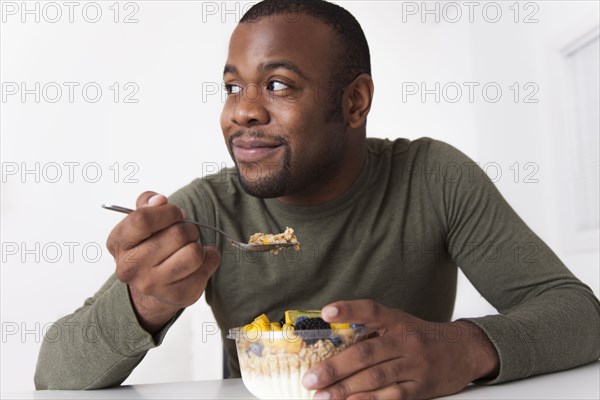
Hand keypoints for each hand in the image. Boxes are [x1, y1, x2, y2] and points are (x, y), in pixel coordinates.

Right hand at [106, 191, 220, 333]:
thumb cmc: (148, 244)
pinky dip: (210, 257)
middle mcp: (130, 267)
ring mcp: (153, 285)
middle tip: (185, 232)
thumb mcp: (139, 220)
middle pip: (177, 234)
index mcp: (118, 243)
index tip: (177, 214)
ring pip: (194, 252)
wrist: (151, 285)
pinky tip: (199, 260)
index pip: (143, 220)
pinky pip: (207, 266)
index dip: (168, 212)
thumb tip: (160, 200)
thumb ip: (147, 202)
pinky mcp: (178, 296)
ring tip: (189, 247)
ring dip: (197, 244)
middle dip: (188, 228)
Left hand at [303, 300, 498, 399]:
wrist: (464, 350)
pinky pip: (394, 396)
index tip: (326, 313)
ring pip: (376, 377)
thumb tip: (331, 344)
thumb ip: (371, 330)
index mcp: (396, 320)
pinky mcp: (422, 387)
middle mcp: (405, 339)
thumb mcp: (399, 323)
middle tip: (311, 379)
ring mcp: (415, 364)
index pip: (370, 310)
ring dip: (346, 389)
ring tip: (322, 396)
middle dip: (335, 367)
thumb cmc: (421, 336)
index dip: (348, 310)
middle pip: (366, 352)